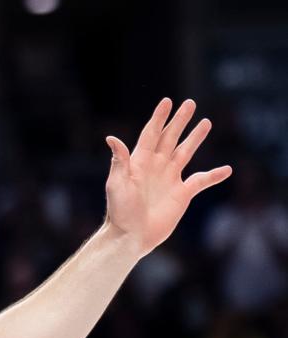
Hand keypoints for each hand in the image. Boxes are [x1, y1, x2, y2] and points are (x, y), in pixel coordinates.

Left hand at [104, 98, 232, 256]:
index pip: (151, 134)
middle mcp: (156, 167)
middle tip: (189, 103)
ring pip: (185, 153)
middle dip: (179, 121)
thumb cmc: (120, 211)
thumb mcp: (117, 184)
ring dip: (195, 138)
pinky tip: (227, 169)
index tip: (167, 101)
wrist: (131, 236)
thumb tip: (112, 138)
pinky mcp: (182, 194)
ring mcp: (170, 179)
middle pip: (170, 138)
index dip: (159, 118)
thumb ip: (120, 161)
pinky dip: (214, 175)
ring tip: (206, 122)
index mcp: (140, 162)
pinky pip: (201, 181)